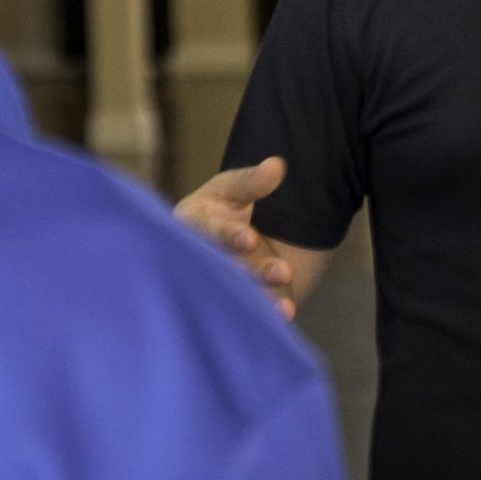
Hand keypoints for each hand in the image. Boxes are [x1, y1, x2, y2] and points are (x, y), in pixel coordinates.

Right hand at [173, 157, 296, 317]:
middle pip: (226, 267)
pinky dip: (267, 313)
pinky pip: (247, 309)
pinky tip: (286, 313)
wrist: (223, 236)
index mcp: (194, 225)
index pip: (210, 231)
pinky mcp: (234, 299)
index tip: (250, 238)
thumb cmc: (221, 207)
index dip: (229, 236)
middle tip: (282, 271)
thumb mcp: (232, 189)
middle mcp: (201, 258)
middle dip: (252, 271)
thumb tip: (278, 165)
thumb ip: (252, 181)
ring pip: (237, 293)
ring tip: (284, 306)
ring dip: (262, 297)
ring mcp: (216, 282)